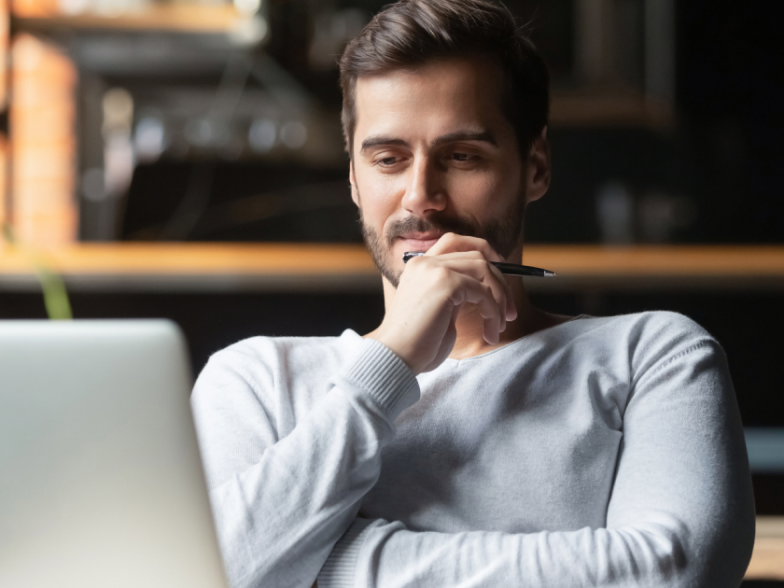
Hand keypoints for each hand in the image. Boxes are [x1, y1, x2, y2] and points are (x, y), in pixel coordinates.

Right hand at [368, 233, 516, 374]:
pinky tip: (490, 332)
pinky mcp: (445, 282)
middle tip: (509, 312)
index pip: (457, 242)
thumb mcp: (439, 311)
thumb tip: (488, 290)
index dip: (485, 253)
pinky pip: (483, 291)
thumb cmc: (416, 344)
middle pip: (477, 254)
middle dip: (501, 282)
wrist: (395, 358)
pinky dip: (493, 311)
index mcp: (420, 266)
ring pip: (484, 269)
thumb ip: (456, 294)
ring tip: (499, 325)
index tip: (501, 279)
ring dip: (500, 298)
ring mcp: (434, 269)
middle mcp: (425, 261)